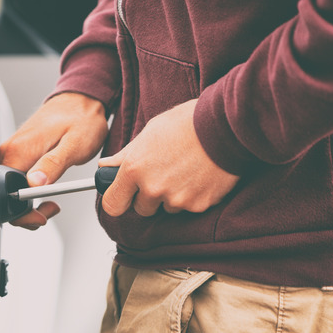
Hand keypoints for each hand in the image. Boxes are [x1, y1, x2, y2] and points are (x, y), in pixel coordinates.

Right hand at [0, 92, 108, 228]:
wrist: (81, 101)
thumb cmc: (81, 119)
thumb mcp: (74, 145)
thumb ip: (52, 165)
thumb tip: (34, 184)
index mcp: (20, 150)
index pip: (6, 191)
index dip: (21, 211)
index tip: (41, 215)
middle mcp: (10, 150)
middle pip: (2, 194)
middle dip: (22, 213)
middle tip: (48, 211)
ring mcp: (12, 152)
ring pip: (7, 189)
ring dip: (25, 204)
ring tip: (50, 204)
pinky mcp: (17, 153)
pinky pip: (13, 179)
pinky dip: (26, 192)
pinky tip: (43, 190)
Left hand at [99, 99, 239, 216]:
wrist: (226, 125)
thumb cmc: (187, 123)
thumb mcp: (149, 133)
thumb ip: (126, 155)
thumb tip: (107, 166)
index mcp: (134, 169)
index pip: (112, 204)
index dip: (118, 200)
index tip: (123, 196)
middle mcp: (153, 188)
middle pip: (141, 209)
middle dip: (147, 197)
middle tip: (162, 175)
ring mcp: (177, 199)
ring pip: (166, 208)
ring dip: (171, 196)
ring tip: (184, 171)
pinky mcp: (198, 205)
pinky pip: (188, 207)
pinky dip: (192, 196)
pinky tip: (198, 175)